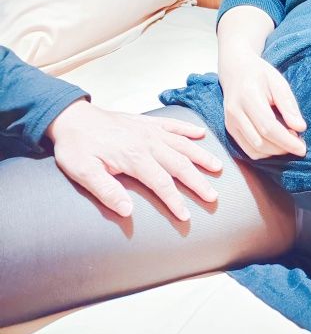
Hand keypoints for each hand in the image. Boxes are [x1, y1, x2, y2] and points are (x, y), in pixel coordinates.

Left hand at [45, 97, 223, 220]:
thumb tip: (128, 211)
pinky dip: (188, 129)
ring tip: (217, 167)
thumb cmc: (76, 146)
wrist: (72, 117)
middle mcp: (147, 142)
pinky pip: (172, 124)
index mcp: (134, 157)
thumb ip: (106, 191)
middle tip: (213, 196)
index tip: (187, 216)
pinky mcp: (146, 121)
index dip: (175, 200)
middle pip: (179, 164)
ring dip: (200, 156)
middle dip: (198, 181)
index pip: (161, 183)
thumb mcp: (83, 172)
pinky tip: (200, 134)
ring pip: (182, 144)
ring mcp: (149, 130)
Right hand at [220, 51, 307, 159]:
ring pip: (254, 150)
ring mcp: (230, 122)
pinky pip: (248, 150)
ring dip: (274, 152)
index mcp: (248, 96)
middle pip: (261, 142)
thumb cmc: (260, 74)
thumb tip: (300, 128)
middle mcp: (235, 112)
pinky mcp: (230, 129)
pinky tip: (276, 144)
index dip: (286, 141)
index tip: (302, 148)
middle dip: (282, 148)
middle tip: (299, 144)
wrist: (235, 69)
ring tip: (288, 142)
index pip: (268, 127)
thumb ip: (288, 105)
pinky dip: (264, 152)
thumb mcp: (278, 82)